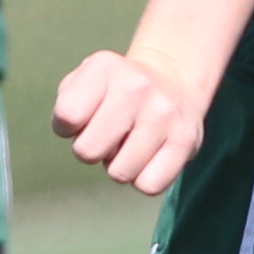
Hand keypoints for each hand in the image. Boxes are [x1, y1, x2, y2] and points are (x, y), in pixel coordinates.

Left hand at [54, 46, 207, 194]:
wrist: (173, 79)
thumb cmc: (115, 90)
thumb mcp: (86, 80)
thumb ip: (67, 104)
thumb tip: (77, 135)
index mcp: (105, 67)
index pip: (67, 115)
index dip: (67, 127)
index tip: (81, 119)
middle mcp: (136, 87)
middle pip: (88, 151)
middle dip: (91, 151)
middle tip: (106, 137)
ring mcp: (164, 114)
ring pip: (119, 173)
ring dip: (119, 166)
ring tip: (129, 144)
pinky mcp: (186, 141)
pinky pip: (149, 185)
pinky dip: (143, 179)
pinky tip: (148, 158)